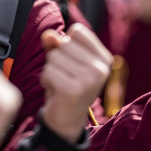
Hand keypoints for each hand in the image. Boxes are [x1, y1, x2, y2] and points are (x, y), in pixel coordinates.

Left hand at [40, 24, 112, 142]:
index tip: (72, 63)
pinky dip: (45, 80)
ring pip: (54, 56)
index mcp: (104, 58)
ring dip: (50, 70)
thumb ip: (57, 43)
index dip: (66, 44)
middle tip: (65, 76)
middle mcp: (101, 68)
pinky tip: (55, 90)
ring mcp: (90, 80)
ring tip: (60, 83)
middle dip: (56, 58)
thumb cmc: (66, 84)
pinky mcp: (74, 90)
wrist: (66, 119)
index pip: (77, 31)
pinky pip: (48, 71)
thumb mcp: (65, 60)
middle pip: (64, 43)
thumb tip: (48, 35)